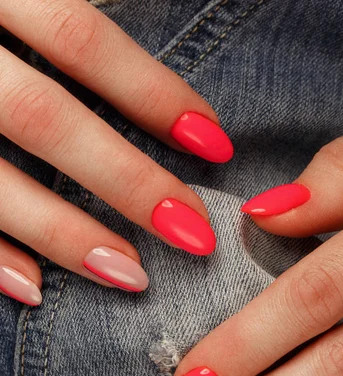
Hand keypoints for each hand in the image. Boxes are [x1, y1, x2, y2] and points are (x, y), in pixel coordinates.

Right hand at [0, 0, 232, 304]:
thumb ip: (56, 21)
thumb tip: (153, 92)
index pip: (78, 37)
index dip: (152, 93)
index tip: (215, 145)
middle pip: (45, 119)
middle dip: (127, 183)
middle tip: (193, 234)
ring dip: (63, 234)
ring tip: (130, 276)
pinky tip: (34, 289)